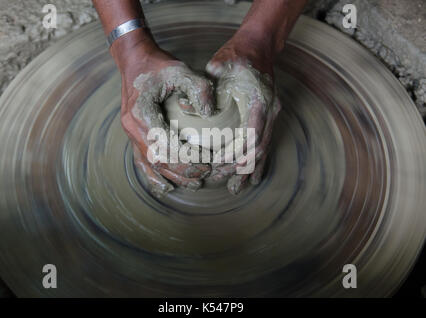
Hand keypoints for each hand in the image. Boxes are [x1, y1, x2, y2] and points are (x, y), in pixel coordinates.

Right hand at [111, 30, 214, 196]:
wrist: (134, 61)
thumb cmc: (158, 66)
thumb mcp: (181, 70)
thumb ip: (198, 88)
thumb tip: (210, 113)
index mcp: (142, 113)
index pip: (166, 145)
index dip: (187, 157)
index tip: (207, 160)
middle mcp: (132, 127)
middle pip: (158, 159)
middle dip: (183, 171)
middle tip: (205, 174)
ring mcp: (130, 134)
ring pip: (151, 165)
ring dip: (172, 177)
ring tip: (194, 184)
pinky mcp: (134, 136)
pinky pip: (142, 162)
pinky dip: (154, 177)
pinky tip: (167, 187)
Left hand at [204, 28, 280, 194]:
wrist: (258, 47)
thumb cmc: (237, 56)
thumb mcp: (220, 64)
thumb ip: (206, 85)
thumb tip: (186, 106)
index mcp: (260, 101)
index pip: (250, 136)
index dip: (235, 153)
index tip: (217, 163)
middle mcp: (270, 112)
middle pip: (258, 149)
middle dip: (239, 168)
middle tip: (220, 180)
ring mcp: (271, 117)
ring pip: (263, 151)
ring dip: (249, 171)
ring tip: (236, 189)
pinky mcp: (267, 120)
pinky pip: (264, 146)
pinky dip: (257, 163)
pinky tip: (250, 179)